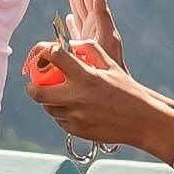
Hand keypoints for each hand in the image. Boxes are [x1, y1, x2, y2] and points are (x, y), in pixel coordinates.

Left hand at [22, 0, 173, 150]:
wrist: (142, 121)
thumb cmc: (126, 90)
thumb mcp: (110, 64)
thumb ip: (89, 49)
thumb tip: (70, 43)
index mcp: (85, 76)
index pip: (55, 56)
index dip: (44, 52)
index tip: (43, 54)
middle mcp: (77, 97)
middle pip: (37, 92)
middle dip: (31, 87)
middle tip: (32, 84)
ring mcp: (76, 116)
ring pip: (48, 108)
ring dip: (48, 100)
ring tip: (58, 95)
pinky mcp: (77, 130)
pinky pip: (59, 120)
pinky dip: (61, 113)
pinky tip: (73, 108)